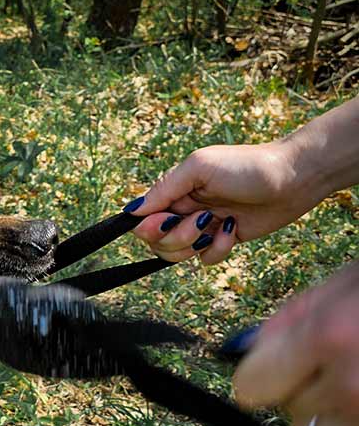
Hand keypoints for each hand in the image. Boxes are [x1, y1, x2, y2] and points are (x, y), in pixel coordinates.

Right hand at [126, 141, 323, 264]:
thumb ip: (164, 188)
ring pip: (178, 254)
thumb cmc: (247, 166)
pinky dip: (218, 250)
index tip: (166, 222)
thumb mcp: (199, 168)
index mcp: (173, 190)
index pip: (142, 220)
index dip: (149, 228)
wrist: (294, 178)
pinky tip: (232, 231)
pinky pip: (205, 259)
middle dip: (175, 238)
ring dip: (195, 245)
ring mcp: (202, 227)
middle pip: (157, 241)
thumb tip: (132, 212)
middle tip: (200, 222)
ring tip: (217, 226)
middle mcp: (183, 210)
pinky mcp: (222, 240)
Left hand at [234, 261, 358, 425]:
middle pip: (293, 413)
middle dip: (308, 391)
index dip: (264, 376)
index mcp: (329, 337)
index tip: (275, 372)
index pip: (252, 388)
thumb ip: (293, 319)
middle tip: (345, 365)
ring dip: (343, 419)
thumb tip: (247, 354)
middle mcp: (353, 387)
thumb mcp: (347, 283)